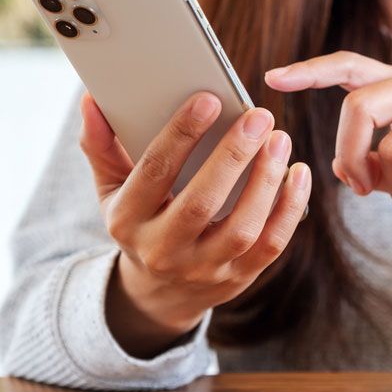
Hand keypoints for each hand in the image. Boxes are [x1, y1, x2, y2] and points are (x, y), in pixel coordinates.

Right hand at [79, 92, 310, 357]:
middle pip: (201, 202)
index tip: (209, 99)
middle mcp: (164, 249)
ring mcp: (204, 269)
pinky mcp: (239, 277)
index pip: (155, 172)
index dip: (181, 134)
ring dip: (266, 181)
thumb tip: (92, 100)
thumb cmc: (141, 222)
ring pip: (242, 227)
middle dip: (232, 156)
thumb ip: (102, 146)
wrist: (161, 293)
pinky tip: (298, 173)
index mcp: (128, 220)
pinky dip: (289, 208)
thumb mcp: (112, 190)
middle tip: (259, 116)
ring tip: (280, 139)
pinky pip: (271, 244)